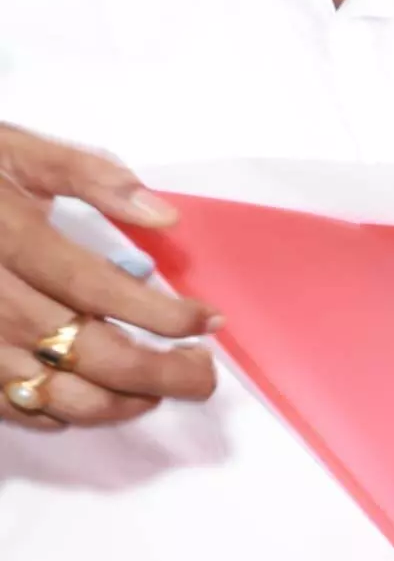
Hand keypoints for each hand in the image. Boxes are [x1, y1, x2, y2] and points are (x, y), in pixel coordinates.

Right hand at [0, 125, 217, 429]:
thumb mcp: (11, 149)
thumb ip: (86, 174)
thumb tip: (162, 216)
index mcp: (6, 237)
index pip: (96, 288)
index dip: (161, 314)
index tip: (207, 321)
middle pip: (87, 354)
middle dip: (159, 374)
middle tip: (201, 374)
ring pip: (55, 394)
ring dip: (119, 403)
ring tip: (157, 390)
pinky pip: (14, 406)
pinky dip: (61, 411)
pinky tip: (93, 394)